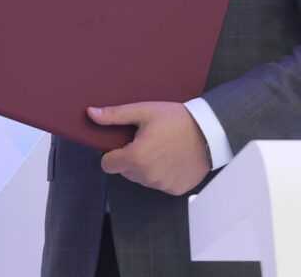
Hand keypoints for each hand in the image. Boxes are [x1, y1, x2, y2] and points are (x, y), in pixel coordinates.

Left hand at [88, 102, 209, 194]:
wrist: (210, 132)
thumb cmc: (176, 120)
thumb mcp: (143, 112)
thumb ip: (114, 115)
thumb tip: (90, 113)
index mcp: (135, 158)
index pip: (108, 165)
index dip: (113, 153)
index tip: (125, 144)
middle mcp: (147, 176)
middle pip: (125, 171)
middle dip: (131, 159)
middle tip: (147, 142)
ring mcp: (162, 185)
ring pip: (142, 179)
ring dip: (146, 167)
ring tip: (161, 148)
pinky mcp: (176, 190)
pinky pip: (160, 184)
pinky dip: (163, 174)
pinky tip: (172, 159)